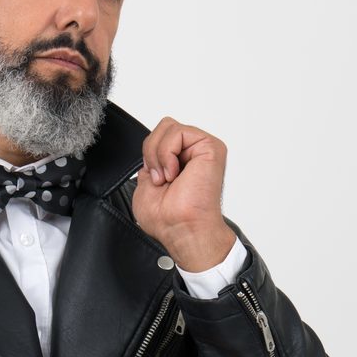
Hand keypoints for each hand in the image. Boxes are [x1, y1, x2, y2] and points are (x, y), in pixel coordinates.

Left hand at [132, 117, 235, 270]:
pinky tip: (174, 173)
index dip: (149, 155)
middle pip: (164, 127)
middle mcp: (194, 153)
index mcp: (182, 161)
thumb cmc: (169, 218)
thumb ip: (149, 164)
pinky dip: (167, 153)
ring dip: (158, 155)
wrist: (182, 228)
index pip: (159, 137)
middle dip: (152, 151)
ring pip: (168, 127)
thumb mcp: (145, 185)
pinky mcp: (210, 146)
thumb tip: (151, 153)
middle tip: (160, 178)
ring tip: (168, 177)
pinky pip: (177, 132)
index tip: (155, 180)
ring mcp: (203, 148)